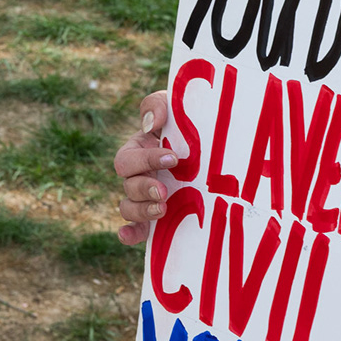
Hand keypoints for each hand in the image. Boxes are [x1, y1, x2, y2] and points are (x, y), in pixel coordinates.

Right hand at [113, 91, 175, 245]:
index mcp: (138, 149)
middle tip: (164, 191)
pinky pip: (135, 228)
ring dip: (141, 211)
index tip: (173, 158)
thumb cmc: (190, 121)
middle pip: (127, 185)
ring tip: (163, 209)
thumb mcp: (175, 106)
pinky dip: (129, 233)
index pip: (129, 158)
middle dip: (144, 188)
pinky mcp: (156, 215)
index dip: (146, 159)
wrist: (213, 142)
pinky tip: (130, 235)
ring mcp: (146, 197)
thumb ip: (158, 105)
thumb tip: (150, 124)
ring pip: (128, 208)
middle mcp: (138, 175)